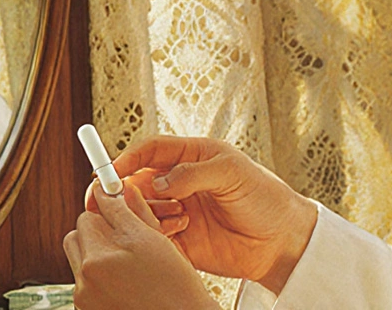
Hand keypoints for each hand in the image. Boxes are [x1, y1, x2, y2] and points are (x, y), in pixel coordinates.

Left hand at [63, 183, 217, 309]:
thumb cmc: (175, 286)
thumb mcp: (153, 239)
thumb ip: (128, 211)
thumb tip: (115, 190)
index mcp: (98, 259)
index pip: (88, 215)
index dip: (106, 208)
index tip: (115, 202)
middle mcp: (86, 280)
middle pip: (78, 235)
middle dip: (98, 230)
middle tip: (124, 235)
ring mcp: (85, 297)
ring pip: (80, 257)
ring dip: (97, 252)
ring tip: (126, 260)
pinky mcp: (88, 309)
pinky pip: (85, 279)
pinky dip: (100, 274)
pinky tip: (125, 279)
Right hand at [87, 135, 317, 293]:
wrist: (282, 240)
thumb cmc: (264, 196)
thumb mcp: (233, 172)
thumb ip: (193, 173)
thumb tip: (158, 184)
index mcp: (193, 157)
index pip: (151, 151)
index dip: (128, 158)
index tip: (110, 170)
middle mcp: (181, 183)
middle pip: (137, 180)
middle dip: (121, 188)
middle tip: (109, 198)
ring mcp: (179, 211)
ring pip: (141, 209)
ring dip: (146, 212)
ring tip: (178, 216)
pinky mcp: (181, 241)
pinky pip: (153, 237)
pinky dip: (154, 234)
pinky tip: (180, 232)